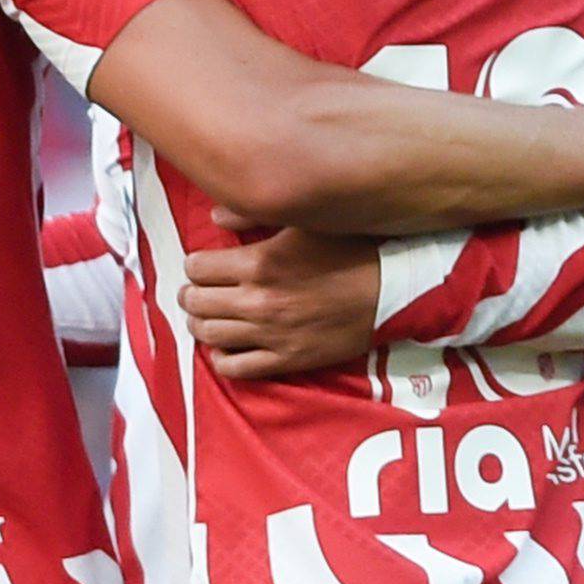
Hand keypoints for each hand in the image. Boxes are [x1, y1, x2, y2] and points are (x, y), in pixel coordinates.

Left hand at [183, 228, 386, 380]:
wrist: (392, 290)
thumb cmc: (351, 249)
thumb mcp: (304, 221)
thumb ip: (254, 215)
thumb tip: (215, 216)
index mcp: (258, 263)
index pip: (197, 267)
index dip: (195, 264)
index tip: (203, 264)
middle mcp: (257, 301)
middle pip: (196, 302)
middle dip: (191, 293)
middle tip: (197, 290)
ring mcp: (270, 334)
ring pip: (209, 335)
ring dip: (200, 323)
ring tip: (207, 315)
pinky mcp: (286, 360)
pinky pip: (236, 368)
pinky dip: (222, 358)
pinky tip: (225, 347)